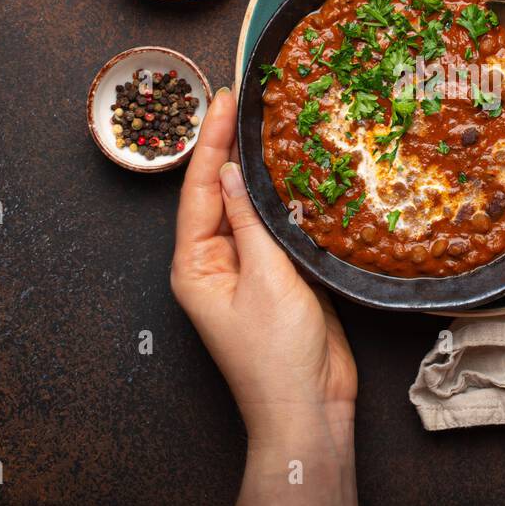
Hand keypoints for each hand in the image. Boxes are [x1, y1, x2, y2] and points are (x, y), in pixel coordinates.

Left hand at [171, 86, 358, 505]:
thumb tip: (232, 170)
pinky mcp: (279, 277)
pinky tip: (298, 171)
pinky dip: (284, 198)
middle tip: (248, 98)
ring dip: (259, 169)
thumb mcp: (265, 279)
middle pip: (220, 192)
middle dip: (230, 146)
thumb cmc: (277, 355)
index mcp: (195, 265)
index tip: (224, 100)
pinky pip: (275, 227)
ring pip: (249, 206)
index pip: (200, 189)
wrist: (308, 407)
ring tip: (272, 122)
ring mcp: (247, 269)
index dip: (211, 141)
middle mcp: (215, 262)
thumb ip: (250, 221)